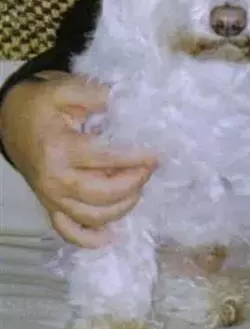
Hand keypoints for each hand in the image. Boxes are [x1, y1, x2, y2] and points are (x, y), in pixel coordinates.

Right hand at [0, 72, 157, 247]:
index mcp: (59, 150)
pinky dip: (91, 239)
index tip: (157, 155)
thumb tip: (130, 104)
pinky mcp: (51, 206)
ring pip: (93, 216)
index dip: (136, 159)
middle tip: (149, 168)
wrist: (11, 119)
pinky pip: (69, 232)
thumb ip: (97, 95)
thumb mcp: (66, 89)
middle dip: (133, 183)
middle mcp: (54, 179)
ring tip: (137, 186)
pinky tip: (112, 235)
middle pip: (102, 194)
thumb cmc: (43, 104)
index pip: (106, 159)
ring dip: (123, 206)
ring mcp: (51, 197)